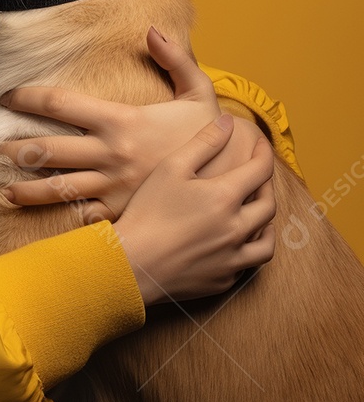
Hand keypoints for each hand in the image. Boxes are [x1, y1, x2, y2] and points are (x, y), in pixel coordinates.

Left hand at [0, 27, 221, 218]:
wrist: (232, 180)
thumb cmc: (209, 134)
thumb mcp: (198, 90)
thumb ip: (174, 59)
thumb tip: (152, 30)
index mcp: (121, 120)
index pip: (60, 103)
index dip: (29, 96)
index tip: (8, 97)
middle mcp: (110, 153)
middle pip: (48, 149)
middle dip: (17, 149)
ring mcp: (113, 185)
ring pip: (58, 188)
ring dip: (27, 189)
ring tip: (5, 190)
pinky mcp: (122, 211)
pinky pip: (85, 215)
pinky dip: (64, 216)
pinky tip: (47, 217)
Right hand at [114, 113, 276, 304]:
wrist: (131, 264)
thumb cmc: (147, 212)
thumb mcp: (171, 168)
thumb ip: (203, 142)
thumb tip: (229, 122)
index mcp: (225, 198)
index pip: (261, 170)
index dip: (264, 152)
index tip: (262, 144)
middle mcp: (236, 229)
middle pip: (269, 205)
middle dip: (267, 186)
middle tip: (258, 177)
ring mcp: (232, 258)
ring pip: (267, 241)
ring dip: (267, 224)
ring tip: (257, 216)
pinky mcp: (222, 280)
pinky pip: (246, 265)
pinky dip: (246, 250)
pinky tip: (233, 244)